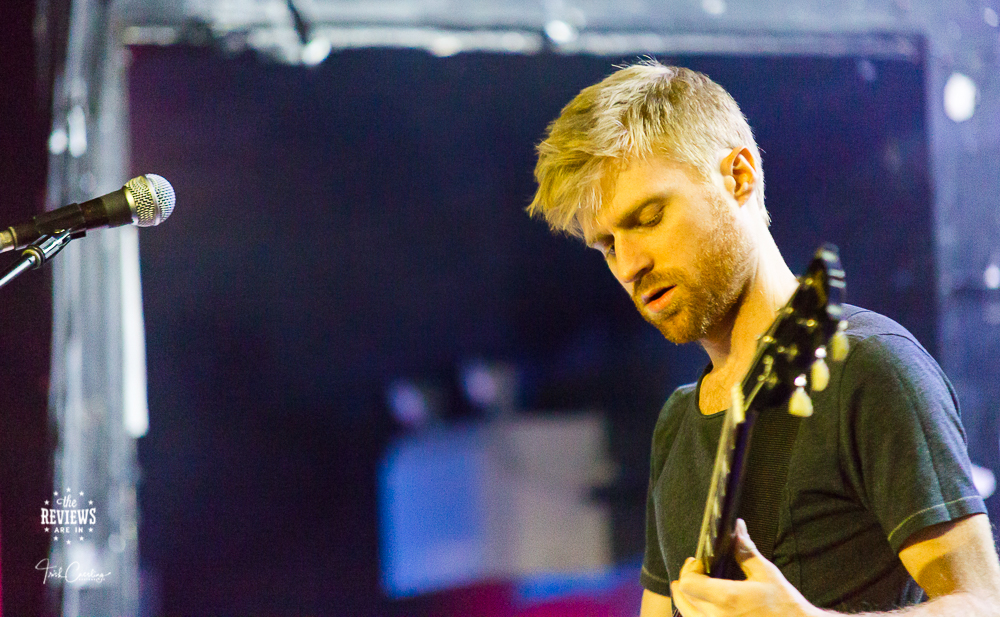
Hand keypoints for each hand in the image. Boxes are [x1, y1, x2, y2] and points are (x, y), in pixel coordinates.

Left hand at [670, 519, 820, 616]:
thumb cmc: (785, 605)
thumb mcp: (766, 572)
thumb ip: (746, 550)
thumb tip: (738, 528)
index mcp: (728, 599)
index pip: (688, 584)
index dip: (690, 570)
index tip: (700, 563)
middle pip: (683, 597)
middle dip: (686, 579)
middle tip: (698, 569)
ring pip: (687, 612)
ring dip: (687, 597)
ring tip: (697, 585)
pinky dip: (695, 611)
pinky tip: (705, 602)